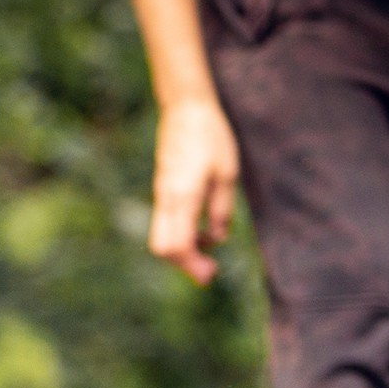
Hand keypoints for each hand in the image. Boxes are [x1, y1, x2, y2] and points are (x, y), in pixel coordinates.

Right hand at [149, 97, 239, 285]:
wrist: (186, 111)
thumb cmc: (212, 138)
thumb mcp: (227, 173)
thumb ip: (221, 209)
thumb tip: (216, 239)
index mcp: (184, 197)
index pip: (178, 245)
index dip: (192, 266)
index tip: (210, 276)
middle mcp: (167, 200)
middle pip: (163, 248)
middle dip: (184, 265)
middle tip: (209, 272)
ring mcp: (161, 196)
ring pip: (161, 238)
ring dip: (183, 252)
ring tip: (209, 250)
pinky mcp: (163, 192)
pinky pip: (165, 224)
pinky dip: (181, 236)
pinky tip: (202, 232)